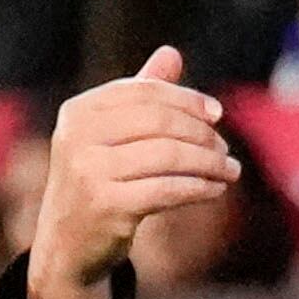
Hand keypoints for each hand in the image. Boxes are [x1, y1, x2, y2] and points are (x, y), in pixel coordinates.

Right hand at [26, 45, 239, 298]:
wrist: (68, 245)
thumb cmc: (98, 181)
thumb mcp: (112, 135)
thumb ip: (140, 96)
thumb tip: (172, 53)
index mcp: (79, 111)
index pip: (144, 93)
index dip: (186, 100)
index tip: (217, 114)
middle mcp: (78, 137)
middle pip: (159, 121)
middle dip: (200, 133)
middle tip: (224, 148)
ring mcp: (90, 172)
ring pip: (168, 156)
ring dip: (208, 163)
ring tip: (229, 170)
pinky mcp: (108, 206)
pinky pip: (168, 190)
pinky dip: (199, 188)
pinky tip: (216, 190)